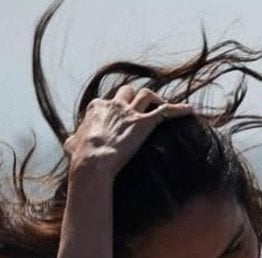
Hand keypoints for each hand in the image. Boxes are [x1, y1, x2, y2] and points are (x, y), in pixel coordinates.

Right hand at [63, 85, 192, 177]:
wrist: (93, 161)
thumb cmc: (83, 156)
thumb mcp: (73, 144)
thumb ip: (74, 140)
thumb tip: (69, 142)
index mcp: (97, 107)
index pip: (109, 100)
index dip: (117, 106)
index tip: (122, 115)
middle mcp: (114, 105)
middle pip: (127, 91)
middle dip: (136, 96)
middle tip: (146, 105)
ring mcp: (130, 112)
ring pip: (146, 94)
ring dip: (156, 98)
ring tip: (164, 105)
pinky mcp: (144, 122)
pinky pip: (166, 111)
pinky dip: (179, 109)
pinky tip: (191, 110)